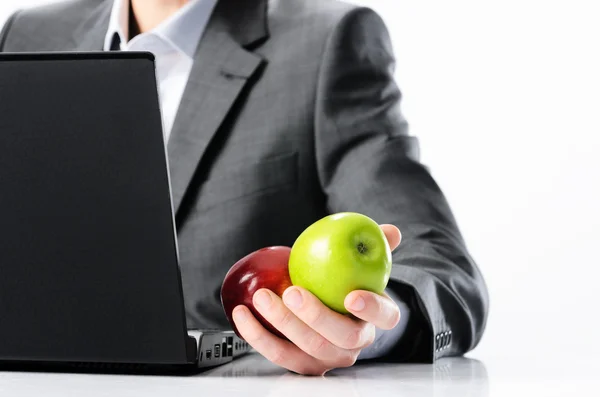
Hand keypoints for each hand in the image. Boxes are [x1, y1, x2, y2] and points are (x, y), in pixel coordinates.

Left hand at [232, 224, 401, 375]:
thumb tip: (390, 230)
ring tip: (261, 298)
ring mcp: (329, 358)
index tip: (352, 296)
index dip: (372, 309)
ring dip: (282, 325)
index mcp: (376, 318)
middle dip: (316, 317)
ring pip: (308, 350)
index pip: (386, 317)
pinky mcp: (303, 365)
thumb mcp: (363, 263)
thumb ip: (376, 245)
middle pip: (342, 338)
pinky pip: (280, 356)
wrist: (326, 308)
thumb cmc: (345, 282)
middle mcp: (355, 343)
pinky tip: (243, 314)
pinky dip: (258, 337)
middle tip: (292, 292)